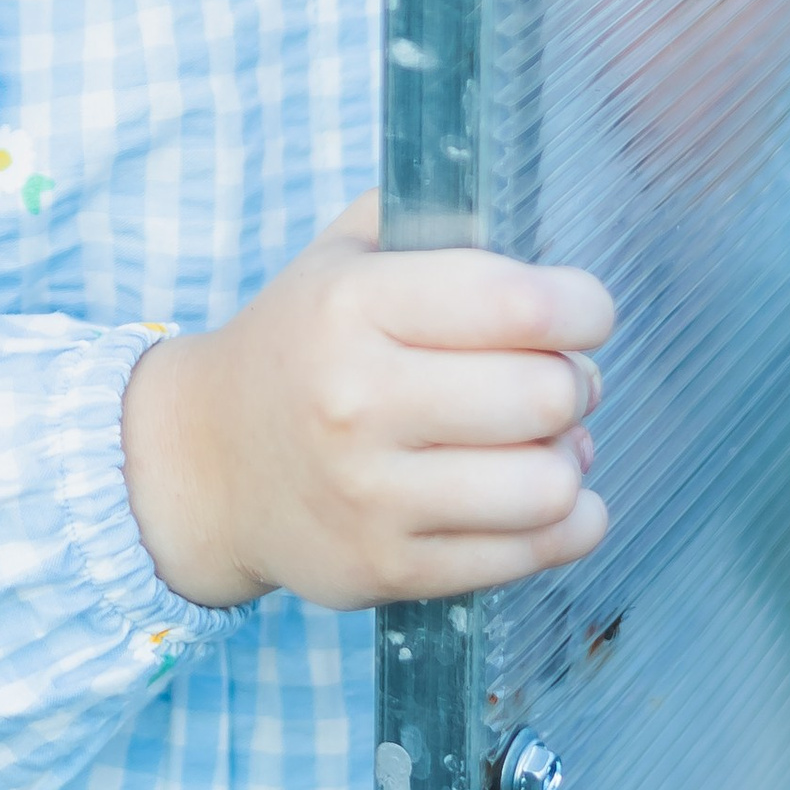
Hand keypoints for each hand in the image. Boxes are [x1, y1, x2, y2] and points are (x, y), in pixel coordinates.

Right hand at [119, 196, 612, 610]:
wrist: (205, 464)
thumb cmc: (297, 348)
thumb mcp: (339, 255)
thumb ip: (432, 221)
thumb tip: (542, 249)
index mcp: (352, 306)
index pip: (517, 304)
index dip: (582, 306)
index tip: (584, 313)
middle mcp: (358, 402)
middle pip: (547, 396)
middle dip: (576, 383)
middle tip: (558, 380)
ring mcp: (372, 496)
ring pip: (548, 485)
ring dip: (568, 458)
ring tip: (543, 442)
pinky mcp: (389, 569)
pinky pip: (529, 554)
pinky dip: (564, 524)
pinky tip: (543, 497)